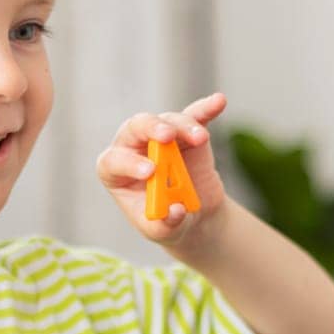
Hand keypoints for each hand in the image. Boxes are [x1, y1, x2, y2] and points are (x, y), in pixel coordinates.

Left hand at [97, 92, 230, 247]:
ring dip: (184, 127)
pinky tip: (218, 102)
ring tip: (200, 138)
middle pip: (135, 128)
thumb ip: (165, 224)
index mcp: (116, 171)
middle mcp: (134, 146)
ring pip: (168, 121)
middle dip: (150, 128)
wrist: (190, 214)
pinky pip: (195, 115)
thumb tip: (176, 210)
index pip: (115, 160)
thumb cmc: (164, 221)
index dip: (129, 163)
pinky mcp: (185, 132)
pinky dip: (206, 109)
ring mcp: (161, 136)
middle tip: (166, 136)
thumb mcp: (162, 231)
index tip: (151, 172)